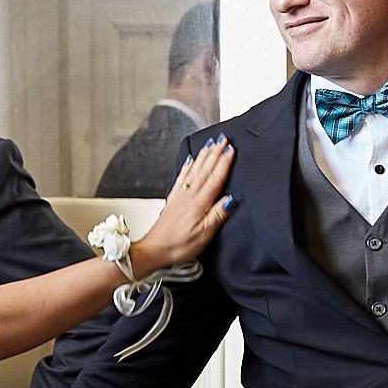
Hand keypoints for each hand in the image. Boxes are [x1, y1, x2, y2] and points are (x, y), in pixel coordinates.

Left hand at [128, 138, 234, 276]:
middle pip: (206, 168)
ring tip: (210, 143)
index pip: (216, 177)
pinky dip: (188, 165)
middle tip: (223, 138)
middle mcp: (189, 195)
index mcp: (199, 202)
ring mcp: (180, 195)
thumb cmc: (178, 245)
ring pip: (195, 169)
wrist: (155, 249)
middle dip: (215, 152)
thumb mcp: (204, 234)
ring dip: (204, 155)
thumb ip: (218, 215)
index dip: (225, 162)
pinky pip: (183, 176)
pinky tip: (191, 160)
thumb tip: (231, 199)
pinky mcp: (174, 198)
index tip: (232, 148)